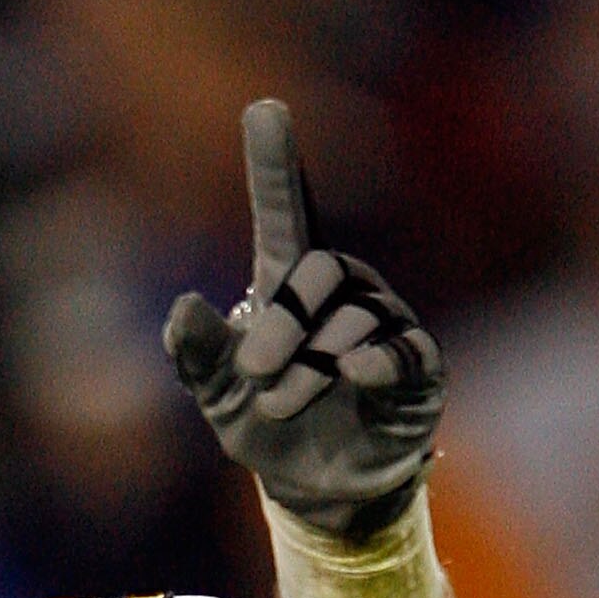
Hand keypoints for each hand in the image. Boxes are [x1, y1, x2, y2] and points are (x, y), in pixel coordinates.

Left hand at [163, 99, 443, 537]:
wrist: (317, 489)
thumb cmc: (267, 424)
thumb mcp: (218, 396)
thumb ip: (197, 354)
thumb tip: (181, 306)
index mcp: (292, 287)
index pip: (287, 212)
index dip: (275, 164)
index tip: (263, 108)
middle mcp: (344, 292)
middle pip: (319, 271)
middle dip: (281, 324)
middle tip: (252, 373)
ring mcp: (385, 324)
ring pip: (352, 320)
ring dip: (309, 365)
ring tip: (281, 402)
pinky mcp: (417, 367)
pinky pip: (400, 351)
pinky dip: (373, 362)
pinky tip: (352, 377)